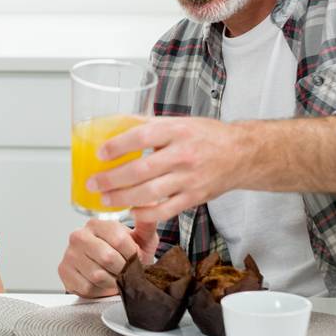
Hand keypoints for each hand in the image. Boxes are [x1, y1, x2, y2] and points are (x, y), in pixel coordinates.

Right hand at [57, 218, 159, 297]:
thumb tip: (152, 202)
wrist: (108, 272)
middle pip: (108, 258)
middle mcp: (79, 235)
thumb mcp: (141, 239)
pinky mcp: (64, 272)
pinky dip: (100, 290)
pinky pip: (87, 287)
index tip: (135, 258)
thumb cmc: (126, 255)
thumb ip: (147, 223)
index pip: (119, 239)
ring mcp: (69, 254)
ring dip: (113, 282)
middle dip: (123, 270)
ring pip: (98, 275)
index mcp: (97, 224)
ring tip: (117, 277)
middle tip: (127, 271)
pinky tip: (104, 284)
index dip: (133, 255)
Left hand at [87, 116, 248, 224]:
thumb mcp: (178, 122)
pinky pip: (166, 210)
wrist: (242, 154)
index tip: (99, 153)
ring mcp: (190, 178)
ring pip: (151, 193)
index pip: (142, 137)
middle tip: (93, 183)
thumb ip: (148, 125)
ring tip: (105, 199)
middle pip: (142, 169)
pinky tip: (131, 211)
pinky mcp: (194, 197)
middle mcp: (183, 155)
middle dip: (113, 179)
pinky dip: (146, 213)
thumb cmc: (206, 136)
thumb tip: (113, 124)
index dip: (118, 146)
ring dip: (124, 198)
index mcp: (177, 131)